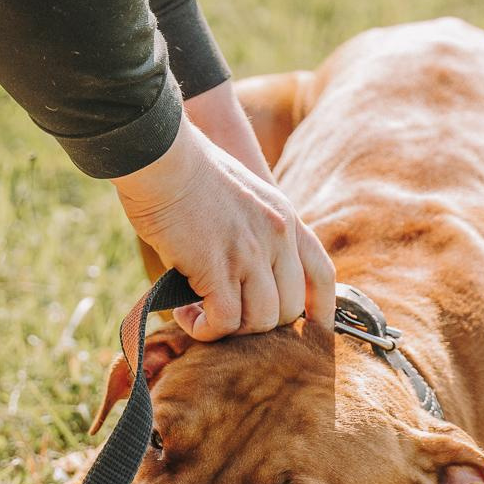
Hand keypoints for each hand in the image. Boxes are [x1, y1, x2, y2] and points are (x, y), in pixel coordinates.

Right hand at [112, 109, 334, 340]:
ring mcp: (250, 252)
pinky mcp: (218, 266)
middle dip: (257, 324)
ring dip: (229, 330)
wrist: (161, 154)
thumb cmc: (187, 171)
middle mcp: (277, 237)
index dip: (322, 311)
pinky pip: (224, 321)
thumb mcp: (241, 195)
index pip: (322, 274)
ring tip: (199, 315)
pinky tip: (185, 314)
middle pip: (289, 309)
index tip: (312, 330)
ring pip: (260, 322)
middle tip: (224, 315)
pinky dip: (204, 328)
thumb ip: (253, 231)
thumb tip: (241, 274)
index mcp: (285, 218)